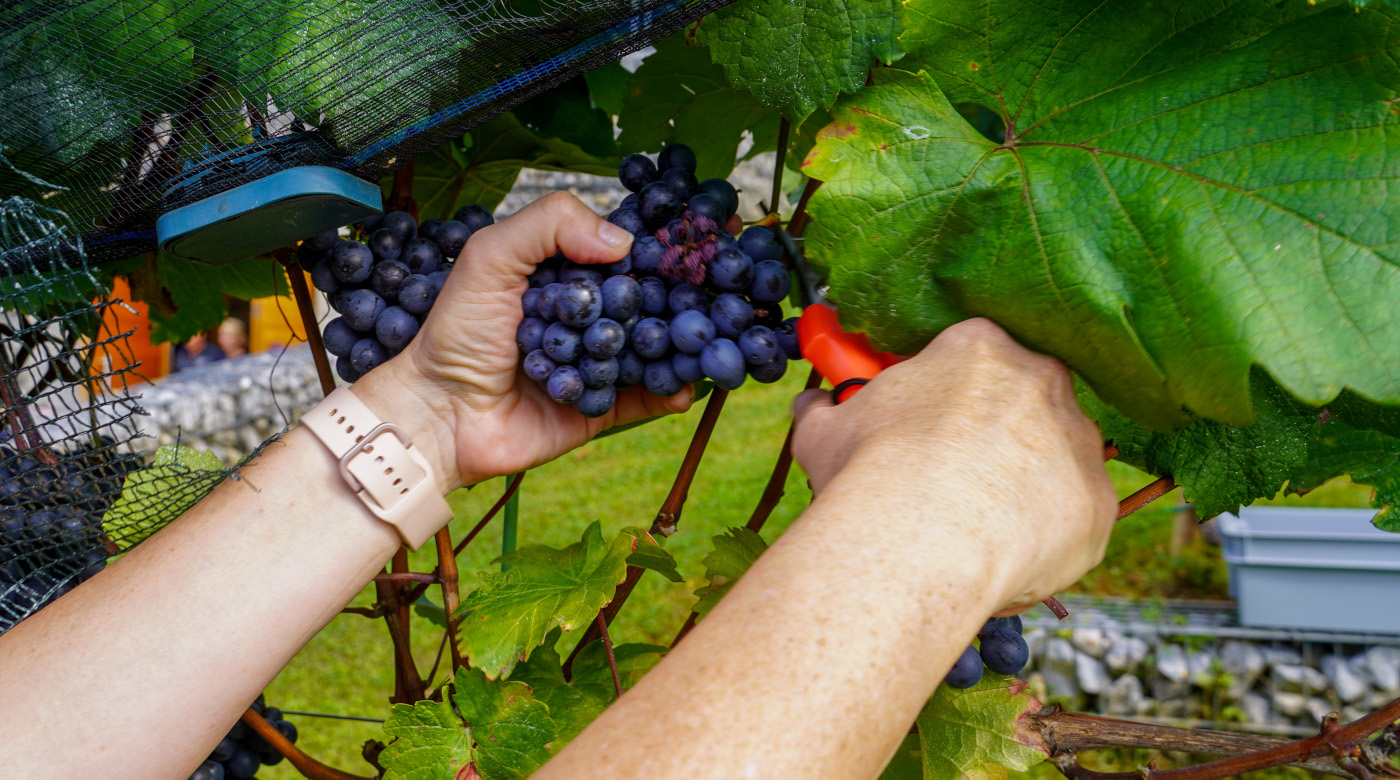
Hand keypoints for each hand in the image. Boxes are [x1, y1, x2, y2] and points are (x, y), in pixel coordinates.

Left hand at [352, 192, 693, 491]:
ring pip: (651, 347)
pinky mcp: (599, 408)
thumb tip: (623, 241)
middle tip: (718, 287)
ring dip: (681, 342)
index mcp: (563, 274)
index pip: (619, 250)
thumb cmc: (457, 332)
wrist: (440, 415)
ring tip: (706, 335)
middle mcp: (584, 315)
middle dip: (680, 292)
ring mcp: (595, 362)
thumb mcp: (490, 257)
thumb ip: (549, 225)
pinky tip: (684, 385)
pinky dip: (669, 392)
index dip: (656, 241)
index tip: (698, 233)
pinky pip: (645, 399)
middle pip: (645, 299)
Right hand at [789, 318, 1115, 612]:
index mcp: (979, 347)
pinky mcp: (1098, 502)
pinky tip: (1001, 556)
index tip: (927, 425)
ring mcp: (1079, 440)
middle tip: (952, 477)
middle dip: (996, 434)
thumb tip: (811, 407)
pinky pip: (1074, 517)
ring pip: (1055, 459)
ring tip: (974, 527)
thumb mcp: (824, 432)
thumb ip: (826, 411)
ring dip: (1024, 485)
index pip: (973, 356)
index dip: (948, 392)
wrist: (918, 542)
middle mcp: (1043, 380)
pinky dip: (1045, 537)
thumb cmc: (868, 474)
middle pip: (1025, 401)